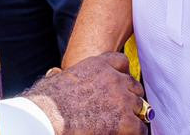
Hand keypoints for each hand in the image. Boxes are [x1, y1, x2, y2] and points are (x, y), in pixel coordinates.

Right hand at [24, 52, 146, 134]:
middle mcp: (114, 78)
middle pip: (134, 85)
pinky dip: (136, 132)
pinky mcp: (125, 121)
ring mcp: (122, 99)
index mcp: (98, 65)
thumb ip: (63, 74)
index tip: (120, 83)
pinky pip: (141, 128)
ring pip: (140, 106)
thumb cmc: (49, 100)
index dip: (122, 73)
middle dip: (129, 96)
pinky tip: (127, 134)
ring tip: (125, 123)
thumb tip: (54, 74)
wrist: (50, 116)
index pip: (121, 62)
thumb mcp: (56, 78)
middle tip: (122, 108)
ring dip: (133, 114)